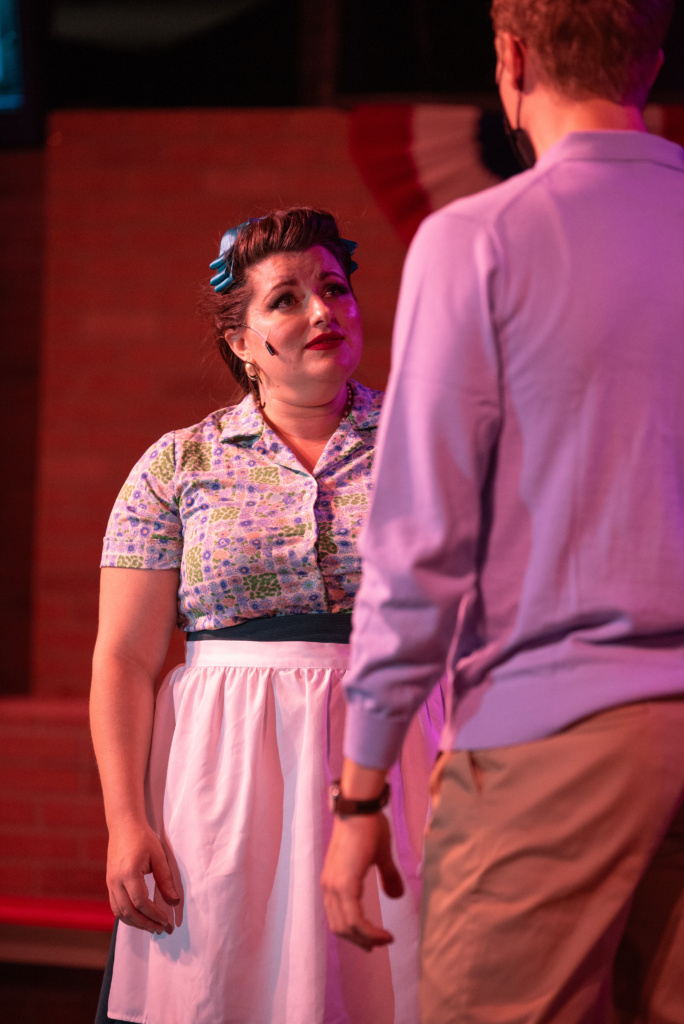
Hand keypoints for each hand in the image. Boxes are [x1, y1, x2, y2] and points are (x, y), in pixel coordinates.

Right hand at [106, 820, 180, 933]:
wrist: (124, 825)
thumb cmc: (143, 838)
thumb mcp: (159, 856)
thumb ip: (165, 880)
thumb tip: (174, 902)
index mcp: (129, 873)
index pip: (141, 902)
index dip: (154, 915)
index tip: (166, 921)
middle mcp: (116, 881)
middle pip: (128, 912)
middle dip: (146, 924)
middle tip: (162, 930)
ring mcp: (110, 883)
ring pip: (119, 913)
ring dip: (136, 923)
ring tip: (152, 927)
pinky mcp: (109, 883)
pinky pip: (115, 906)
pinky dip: (128, 916)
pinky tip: (140, 917)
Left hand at [321, 812, 403, 951]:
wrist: (360, 808)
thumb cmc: (369, 826)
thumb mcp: (379, 856)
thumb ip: (387, 876)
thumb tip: (395, 896)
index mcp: (333, 881)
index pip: (338, 918)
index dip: (355, 933)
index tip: (372, 942)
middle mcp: (329, 886)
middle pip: (341, 927)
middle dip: (361, 941)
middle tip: (379, 945)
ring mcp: (334, 886)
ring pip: (347, 927)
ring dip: (367, 939)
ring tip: (385, 940)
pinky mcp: (344, 884)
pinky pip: (355, 919)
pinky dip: (369, 931)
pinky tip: (383, 934)